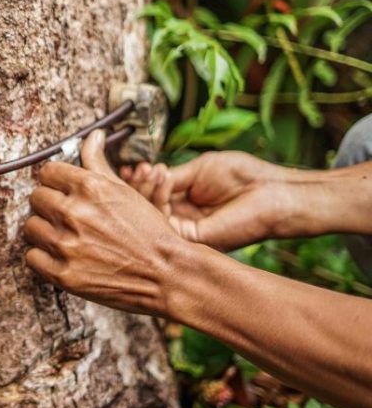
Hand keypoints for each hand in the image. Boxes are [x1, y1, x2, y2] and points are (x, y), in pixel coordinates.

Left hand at [22, 130, 188, 316]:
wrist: (166, 273)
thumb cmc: (148, 231)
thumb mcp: (124, 190)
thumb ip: (99, 161)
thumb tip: (93, 135)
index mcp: (88, 187)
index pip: (47, 172)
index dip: (55, 181)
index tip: (62, 190)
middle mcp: (73, 213)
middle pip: (36, 198)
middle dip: (49, 205)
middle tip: (66, 216)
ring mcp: (66, 245)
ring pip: (30, 227)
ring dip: (44, 231)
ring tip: (64, 236)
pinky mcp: (63, 274)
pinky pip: (31, 257)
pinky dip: (42, 257)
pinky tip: (60, 255)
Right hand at [119, 151, 291, 249]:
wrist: (273, 191)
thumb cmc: (245, 178)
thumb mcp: (197, 170)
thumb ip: (170, 179)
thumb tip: (145, 177)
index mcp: (184, 205)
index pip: (150, 199)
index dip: (138, 184)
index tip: (134, 168)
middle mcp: (182, 221)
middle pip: (145, 210)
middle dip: (137, 187)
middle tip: (140, 169)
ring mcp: (186, 232)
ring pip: (149, 217)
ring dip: (145, 189)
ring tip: (151, 170)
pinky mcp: (192, 238)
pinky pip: (163, 222)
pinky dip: (158, 197)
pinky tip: (162, 178)